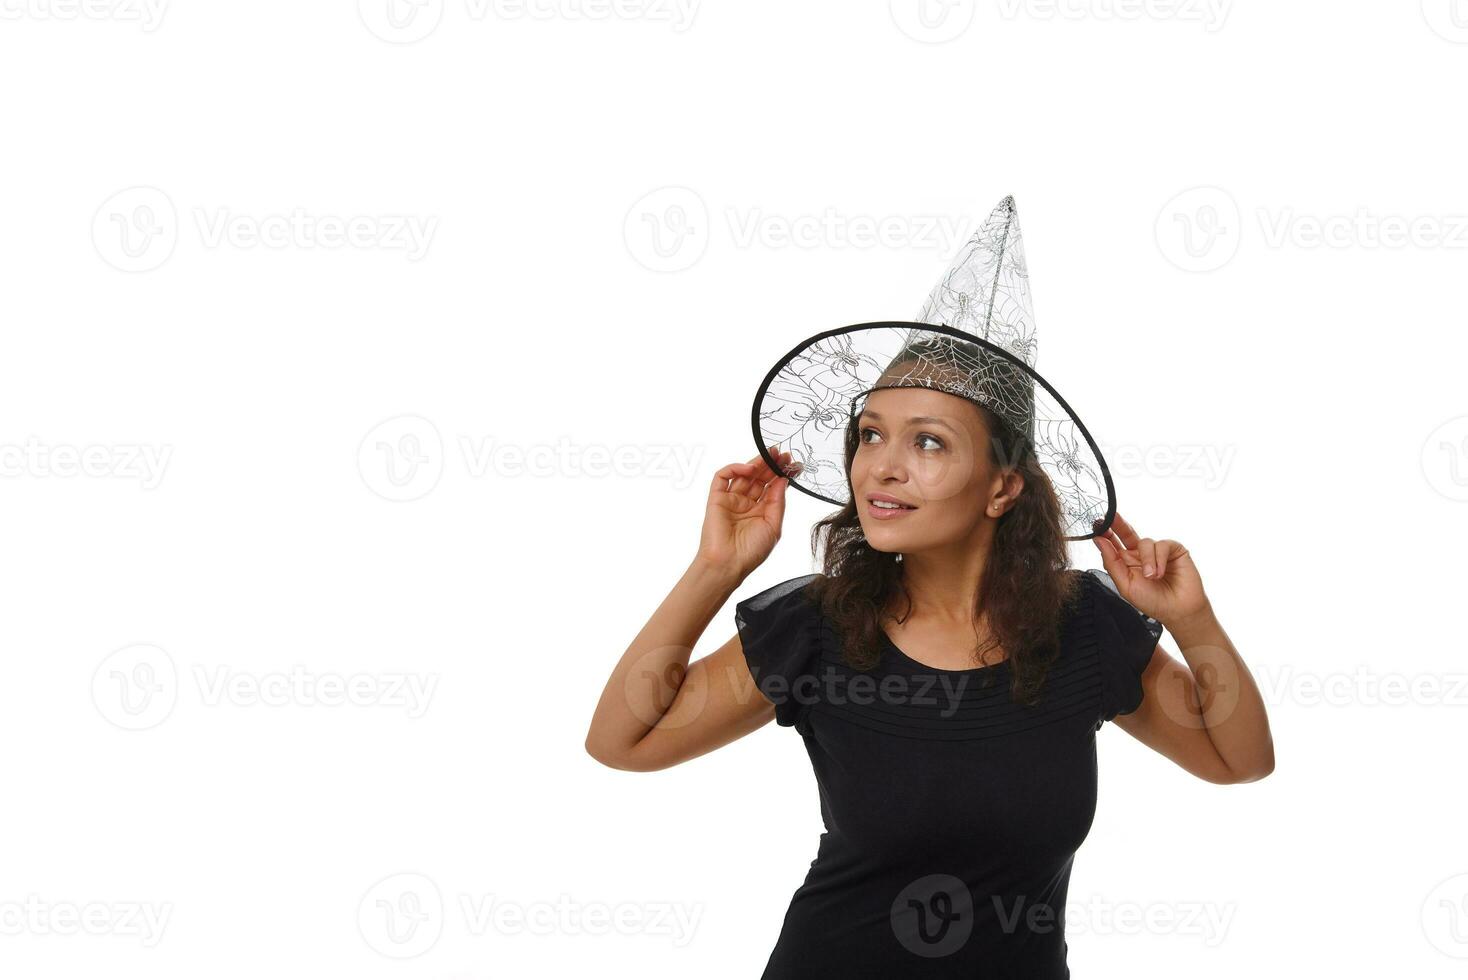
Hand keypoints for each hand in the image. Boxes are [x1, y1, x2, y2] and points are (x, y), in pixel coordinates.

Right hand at [696, 448, 800, 580]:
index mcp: (761, 512)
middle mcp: (746, 504)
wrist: (728, 564)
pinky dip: (734, 468)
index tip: (794, 464)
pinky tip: (749, 469)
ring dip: (756, 463)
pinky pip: (722, 477)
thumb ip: (777, 501)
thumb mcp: (773, 526)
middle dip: (771, 465)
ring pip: (743, 475)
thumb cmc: (751, 552)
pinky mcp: (716, 498)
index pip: (772, 487)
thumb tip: (783, 480)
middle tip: (782, 454)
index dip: (782, 474)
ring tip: (770, 456)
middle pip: (759, 478)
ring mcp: (731, 500)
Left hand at [1091, 512, 1209, 626]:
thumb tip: (1099, 541)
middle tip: (1111, 516)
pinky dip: (1159, 559)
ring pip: (1145, 542)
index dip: (1105, 534)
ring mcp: (1157, 551)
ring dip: (1147, 560)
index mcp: (1127, 562)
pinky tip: (1161, 573)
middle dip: (1118, 524)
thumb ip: (1111, 563)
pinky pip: (1162, 545)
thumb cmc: (1152, 601)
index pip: (1113, 544)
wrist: (1178, 611)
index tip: (1096, 525)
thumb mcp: (1125, 585)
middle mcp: (1141, 554)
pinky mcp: (1174, 549)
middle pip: (1127, 533)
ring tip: (1151, 577)